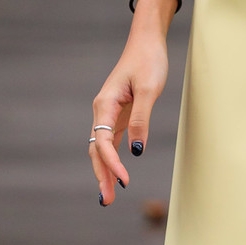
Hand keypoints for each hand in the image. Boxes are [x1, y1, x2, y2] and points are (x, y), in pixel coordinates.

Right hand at [89, 12, 170, 206]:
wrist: (146, 43)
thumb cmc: (148, 62)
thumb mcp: (149, 90)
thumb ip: (142, 120)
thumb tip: (137, 151)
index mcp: (105, 104)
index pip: (102, 141)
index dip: (112, 163)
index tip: (124, 180)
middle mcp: (102, 111)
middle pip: (96, 150)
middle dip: (101, 176)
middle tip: (106, 201)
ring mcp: (109, 114)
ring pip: (101, 148)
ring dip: (104, 172)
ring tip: (107, 197)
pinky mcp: (119, 115)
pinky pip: (110, 142)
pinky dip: (111, 160)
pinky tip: (115, 175)